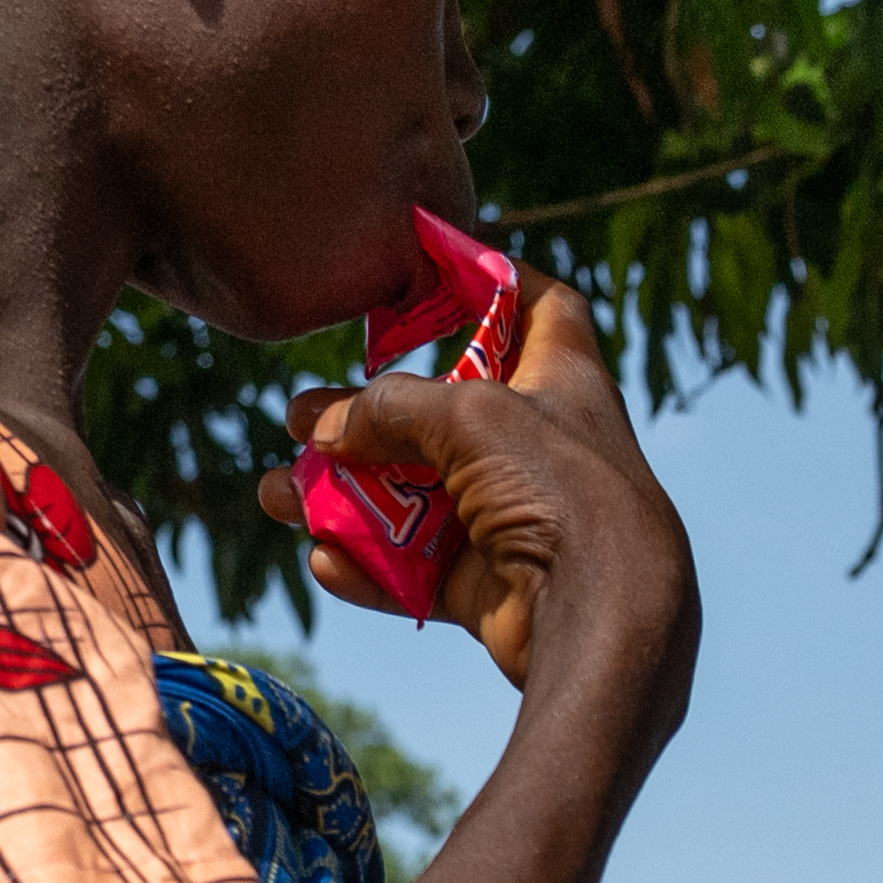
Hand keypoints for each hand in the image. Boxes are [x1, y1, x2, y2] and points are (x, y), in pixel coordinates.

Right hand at [269, 278, 694, 714]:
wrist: (602, 619)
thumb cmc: (559, 489)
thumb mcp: (469, 416)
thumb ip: (389, 407)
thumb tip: (325, 428)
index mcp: (563, 380)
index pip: (540, 307)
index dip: (493, 277)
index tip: (434, 262)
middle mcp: (541, 445)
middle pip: (441, 414)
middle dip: (365, 415)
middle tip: (302, 418)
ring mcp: (516, 518)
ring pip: (414, 497)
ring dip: (343, 497)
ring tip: (279, 495)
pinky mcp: (494, 585)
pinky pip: (416, 570)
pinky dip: (370, 566)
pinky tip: (326, 561)